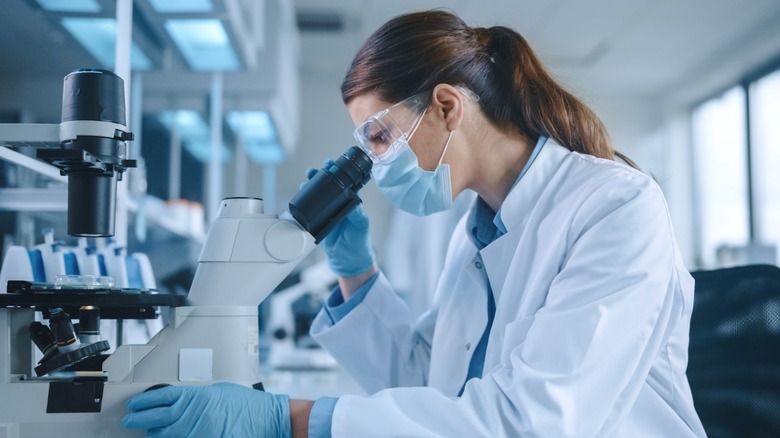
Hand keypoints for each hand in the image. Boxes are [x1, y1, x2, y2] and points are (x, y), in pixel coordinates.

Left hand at [123, 383, 290, 437]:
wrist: (267, 419)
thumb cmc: (248, 405)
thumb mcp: (220, 392)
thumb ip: (198, 398)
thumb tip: (181, 402)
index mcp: (199, 397)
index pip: (164, 397)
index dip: (145, 400)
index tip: (135, 403)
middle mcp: (196, 414)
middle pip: (160, 417)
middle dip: (141, 418)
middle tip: (130, 419)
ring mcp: (199, 431)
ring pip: (167, 435)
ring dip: (154, 433)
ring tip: (147, 431)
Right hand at [305, 164, 375, 276]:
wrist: (348, 259)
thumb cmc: (359, 240)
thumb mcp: (361, 224)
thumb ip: (357, 212)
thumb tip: (352, 198)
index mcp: (349, 201)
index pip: (343, 182)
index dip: (337, 171)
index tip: (331, 164)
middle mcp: (337, 204)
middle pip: (327, 185)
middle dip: (320, 175)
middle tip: (315, 170)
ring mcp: (326, 212)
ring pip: (316, 195)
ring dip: (311, 185)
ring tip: (307, 178)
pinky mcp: (317, 221)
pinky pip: (309, 209)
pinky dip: (304, 201)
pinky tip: (301, 194)